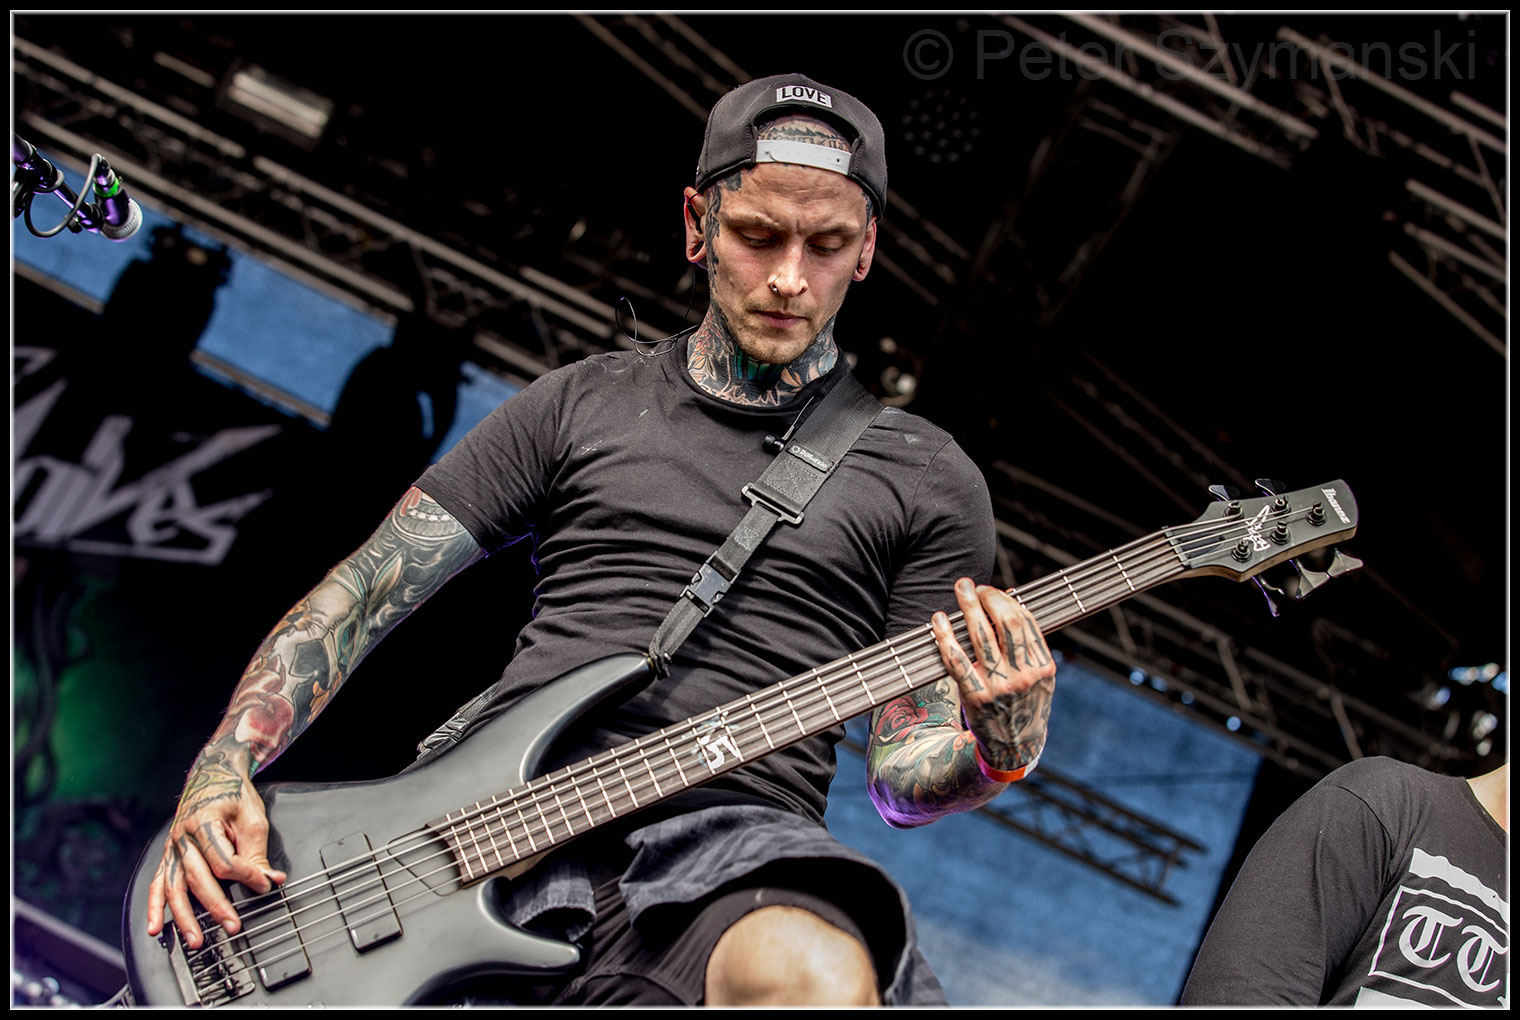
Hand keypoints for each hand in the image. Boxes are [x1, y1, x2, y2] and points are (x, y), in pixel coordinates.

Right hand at [145, 748, 285, 947]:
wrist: (213, 774)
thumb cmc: (233, 794)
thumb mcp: (253, 819)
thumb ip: (257, 853)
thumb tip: (269, 880)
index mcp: (203, 823)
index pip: (224, 862)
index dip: (247, 877)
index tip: (266, 884)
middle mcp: (181, 837)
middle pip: (197, 879)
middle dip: (216, 906)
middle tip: (233, 926)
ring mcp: (172, 847)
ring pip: (174, 888)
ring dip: (183, 917)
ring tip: (195, 940)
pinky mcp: (169, 855)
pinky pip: (157, 884)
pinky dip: (154, 907)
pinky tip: (155, 927)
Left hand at [930, 578, 1056, 780]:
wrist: (1014, 748)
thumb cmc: (1025, 704)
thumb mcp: (1039, 677)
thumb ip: (1029, 644)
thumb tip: (1011, 600)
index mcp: (1042, 666)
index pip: (1025, 621)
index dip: (1006, 599)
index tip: (991, 591)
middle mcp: (1023, 675)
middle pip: (1006, 623)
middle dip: (988, 597)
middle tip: (973, 586)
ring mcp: (999, 687)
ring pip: (981, 636)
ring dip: (968, 607)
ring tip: (960, 589)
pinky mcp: (976, 697)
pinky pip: (957, 661)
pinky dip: (946, 637)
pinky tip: (938, 622)